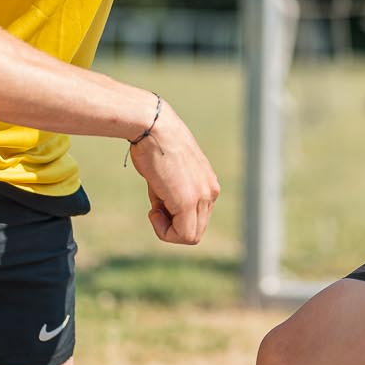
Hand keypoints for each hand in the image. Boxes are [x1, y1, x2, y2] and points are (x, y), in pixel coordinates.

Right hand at [128, 101, 220, 244]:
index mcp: (208, 184)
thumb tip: (164, 210)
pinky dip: (164, 231)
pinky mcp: (188, 201)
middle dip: (172, 226)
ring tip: (154, 208)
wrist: (153, 127)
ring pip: (190, 236)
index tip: (158, 202)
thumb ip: (173, 193)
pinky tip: (153, 211)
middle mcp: (211, 192)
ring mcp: (202, 197)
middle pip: (195, 230)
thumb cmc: (154, 145)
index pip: (197, 218)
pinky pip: (183, 235)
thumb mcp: (169, 173)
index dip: (175, 218)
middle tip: (155, 208)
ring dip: (167, 229)